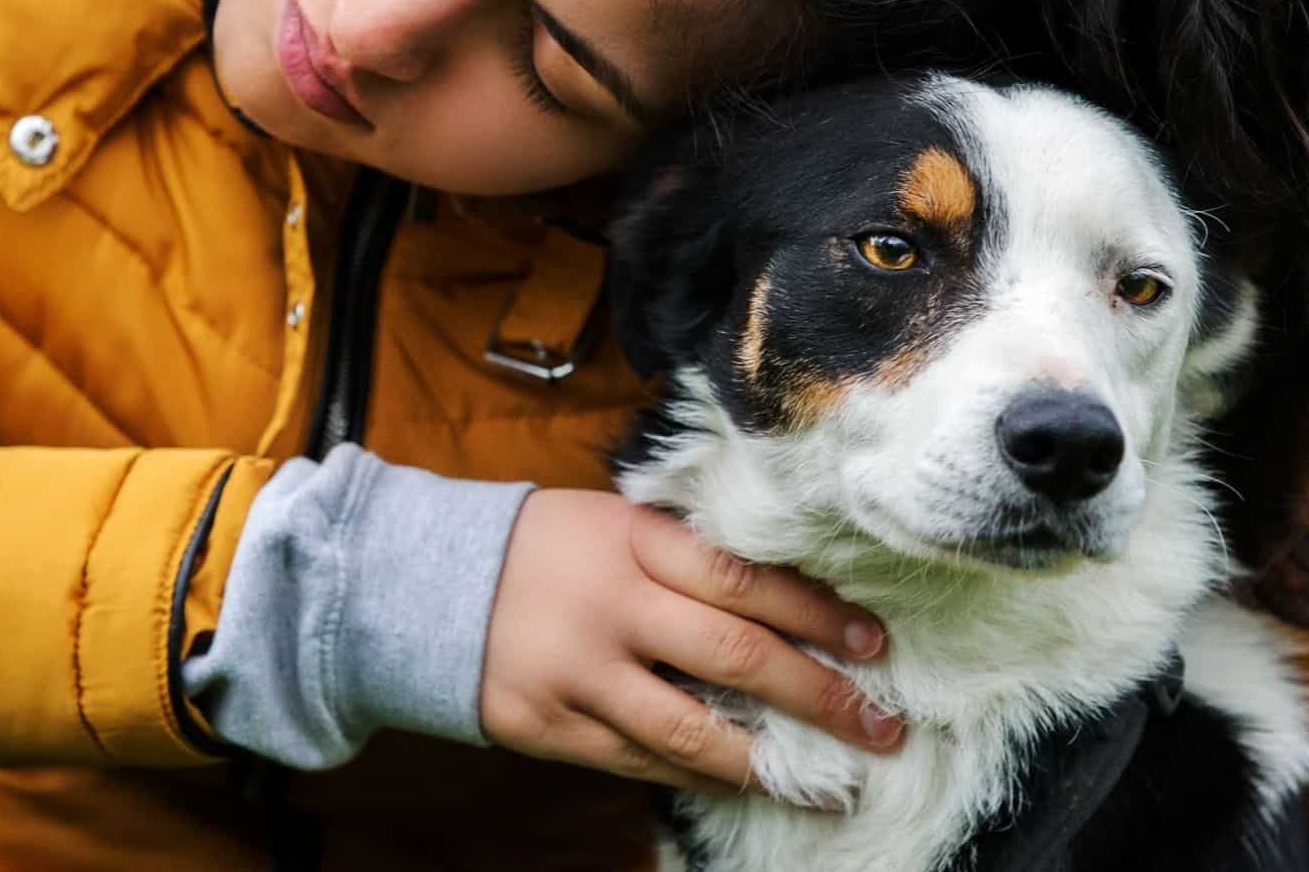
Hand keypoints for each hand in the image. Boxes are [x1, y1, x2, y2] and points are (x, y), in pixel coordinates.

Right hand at [480, 489, 902, 796]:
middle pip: (736, 654)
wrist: (425, 581)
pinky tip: (749, 782)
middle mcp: (613, 605)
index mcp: (636, 541)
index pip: (746, 579)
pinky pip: (643, 760)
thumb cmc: (547, 547)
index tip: (875, 644)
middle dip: (820, 696)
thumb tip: (793, 604)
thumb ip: (688, 558)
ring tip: (832, 784)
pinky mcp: (551, 726)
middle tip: (884, 727)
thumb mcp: (615, 523)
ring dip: (771, 762)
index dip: (818, 614)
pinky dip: (702, 773)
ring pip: (692, 728)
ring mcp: (579, 672)